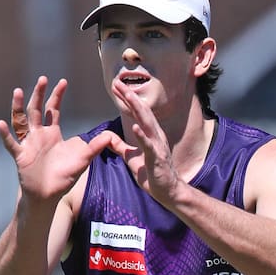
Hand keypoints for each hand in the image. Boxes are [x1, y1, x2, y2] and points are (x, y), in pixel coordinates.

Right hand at [0, 77, 124, 202]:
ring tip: (18, 91)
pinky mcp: (21, 156)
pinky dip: (6, 135)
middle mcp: (38, 135)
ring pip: (21, 121)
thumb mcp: (82, 160)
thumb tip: (110, 136)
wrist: (49, 195)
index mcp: (52, 133)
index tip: (63, 81)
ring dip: (18, 107)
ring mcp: (28, 144)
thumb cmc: (64, 177)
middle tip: (43, 79)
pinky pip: (11, 143)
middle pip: (37, 110)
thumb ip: (94, 147)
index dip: (57, 95)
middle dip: (39, 94)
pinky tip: (1, 124)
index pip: (53, 109)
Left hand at [111, 79, 181, 205]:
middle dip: (130, 96)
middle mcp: (155, 136)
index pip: (137, 112)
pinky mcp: (157, 159)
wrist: (167, 191)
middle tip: (118, 83)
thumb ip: (120, 147)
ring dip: (137, 108)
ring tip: (128, 95)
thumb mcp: (131, 158)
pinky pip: (149, 145)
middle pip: (142, 111)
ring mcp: (157, 146)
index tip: (116, 86)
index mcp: (150, 134)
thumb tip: (108, 137)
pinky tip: (135, 126)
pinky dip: (142, 135)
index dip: (127, 98)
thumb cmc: (152, 174)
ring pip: (147, 123)